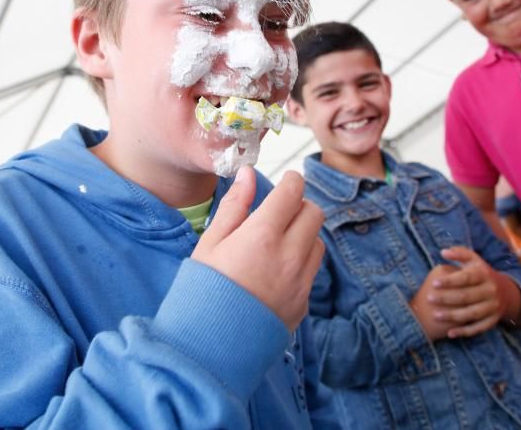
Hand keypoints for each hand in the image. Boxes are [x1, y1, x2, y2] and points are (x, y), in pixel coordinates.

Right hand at [192, 166, 325, 331]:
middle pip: (314, 213)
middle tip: (281, 210)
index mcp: (263, 235)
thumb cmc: (202, 289)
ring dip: (304, 234)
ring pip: (318, 242)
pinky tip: (277, 269)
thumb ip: (234, 205)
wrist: (210, 345)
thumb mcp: (210, 242)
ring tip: (279, 241)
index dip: (291, 180)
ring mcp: (300, 282)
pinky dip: (302, 262)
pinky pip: (312, 271)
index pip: (293, 193)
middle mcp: (289, 256)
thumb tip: (248, 174)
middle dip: (300, 205)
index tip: (286, 180)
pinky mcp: (303, 303)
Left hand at [411, 246, 516, 340]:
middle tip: (429, 298)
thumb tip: (443, 252)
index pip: (466, 278)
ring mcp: (493, 307)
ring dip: (453, 316)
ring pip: (472, 313)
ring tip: (435, 315)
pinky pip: (479, 328)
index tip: (434, 283)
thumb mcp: (474, 260)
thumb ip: (459, 253)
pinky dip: (465, 332)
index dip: (450, 281)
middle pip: (467, 296)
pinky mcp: (493, 320)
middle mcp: (491, 290)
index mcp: (484, 274)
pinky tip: (450, 334)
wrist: (506, 291)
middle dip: (447, 298)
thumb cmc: (480, 273)